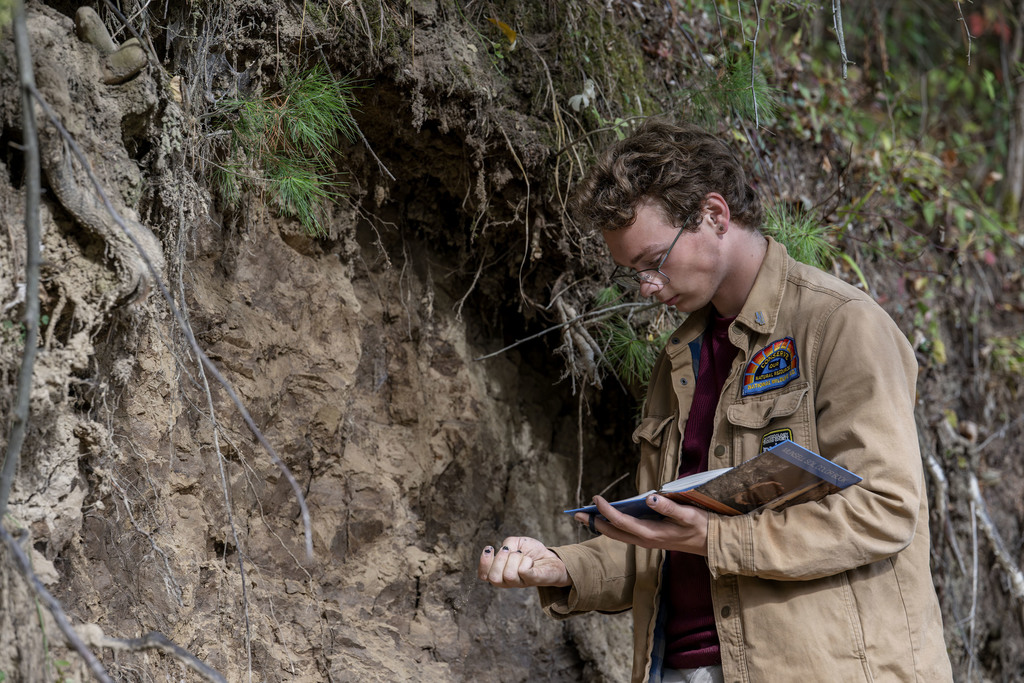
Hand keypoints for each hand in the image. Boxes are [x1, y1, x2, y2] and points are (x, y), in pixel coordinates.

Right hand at [478, 536, 571, 587]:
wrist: (551, 557)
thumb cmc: (531, 551)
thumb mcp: (516, 543)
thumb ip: (507, 544)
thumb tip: (506, 550)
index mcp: (500, 572)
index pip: (484, 576)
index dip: (484, 562)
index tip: (490, 548)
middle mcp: (509, 581)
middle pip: (494, 578)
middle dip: (499, 559)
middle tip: (509, 551)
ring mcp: (521, 582)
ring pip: (509, 575)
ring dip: (515, 558)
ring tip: (522, 555)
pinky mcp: (534, 580)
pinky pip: (524, 572)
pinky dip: (525, 561)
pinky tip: (530, 560)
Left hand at [575, 494, 709, 555]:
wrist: (712, 542)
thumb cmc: (701, 525)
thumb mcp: (689, 514)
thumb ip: (669, 507)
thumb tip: (650, 498)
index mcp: (652, 535)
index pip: (622, 522)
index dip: (606, 511)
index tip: (595, 498)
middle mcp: (646, 540)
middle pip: (614, 533)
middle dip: (595, 523)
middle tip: (576, 514)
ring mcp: (647, 541)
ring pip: (618, 534)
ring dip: (602, 525)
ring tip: (587, 516)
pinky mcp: (650, 539)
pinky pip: (626, 533)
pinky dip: (613, 525)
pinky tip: (608, 517)